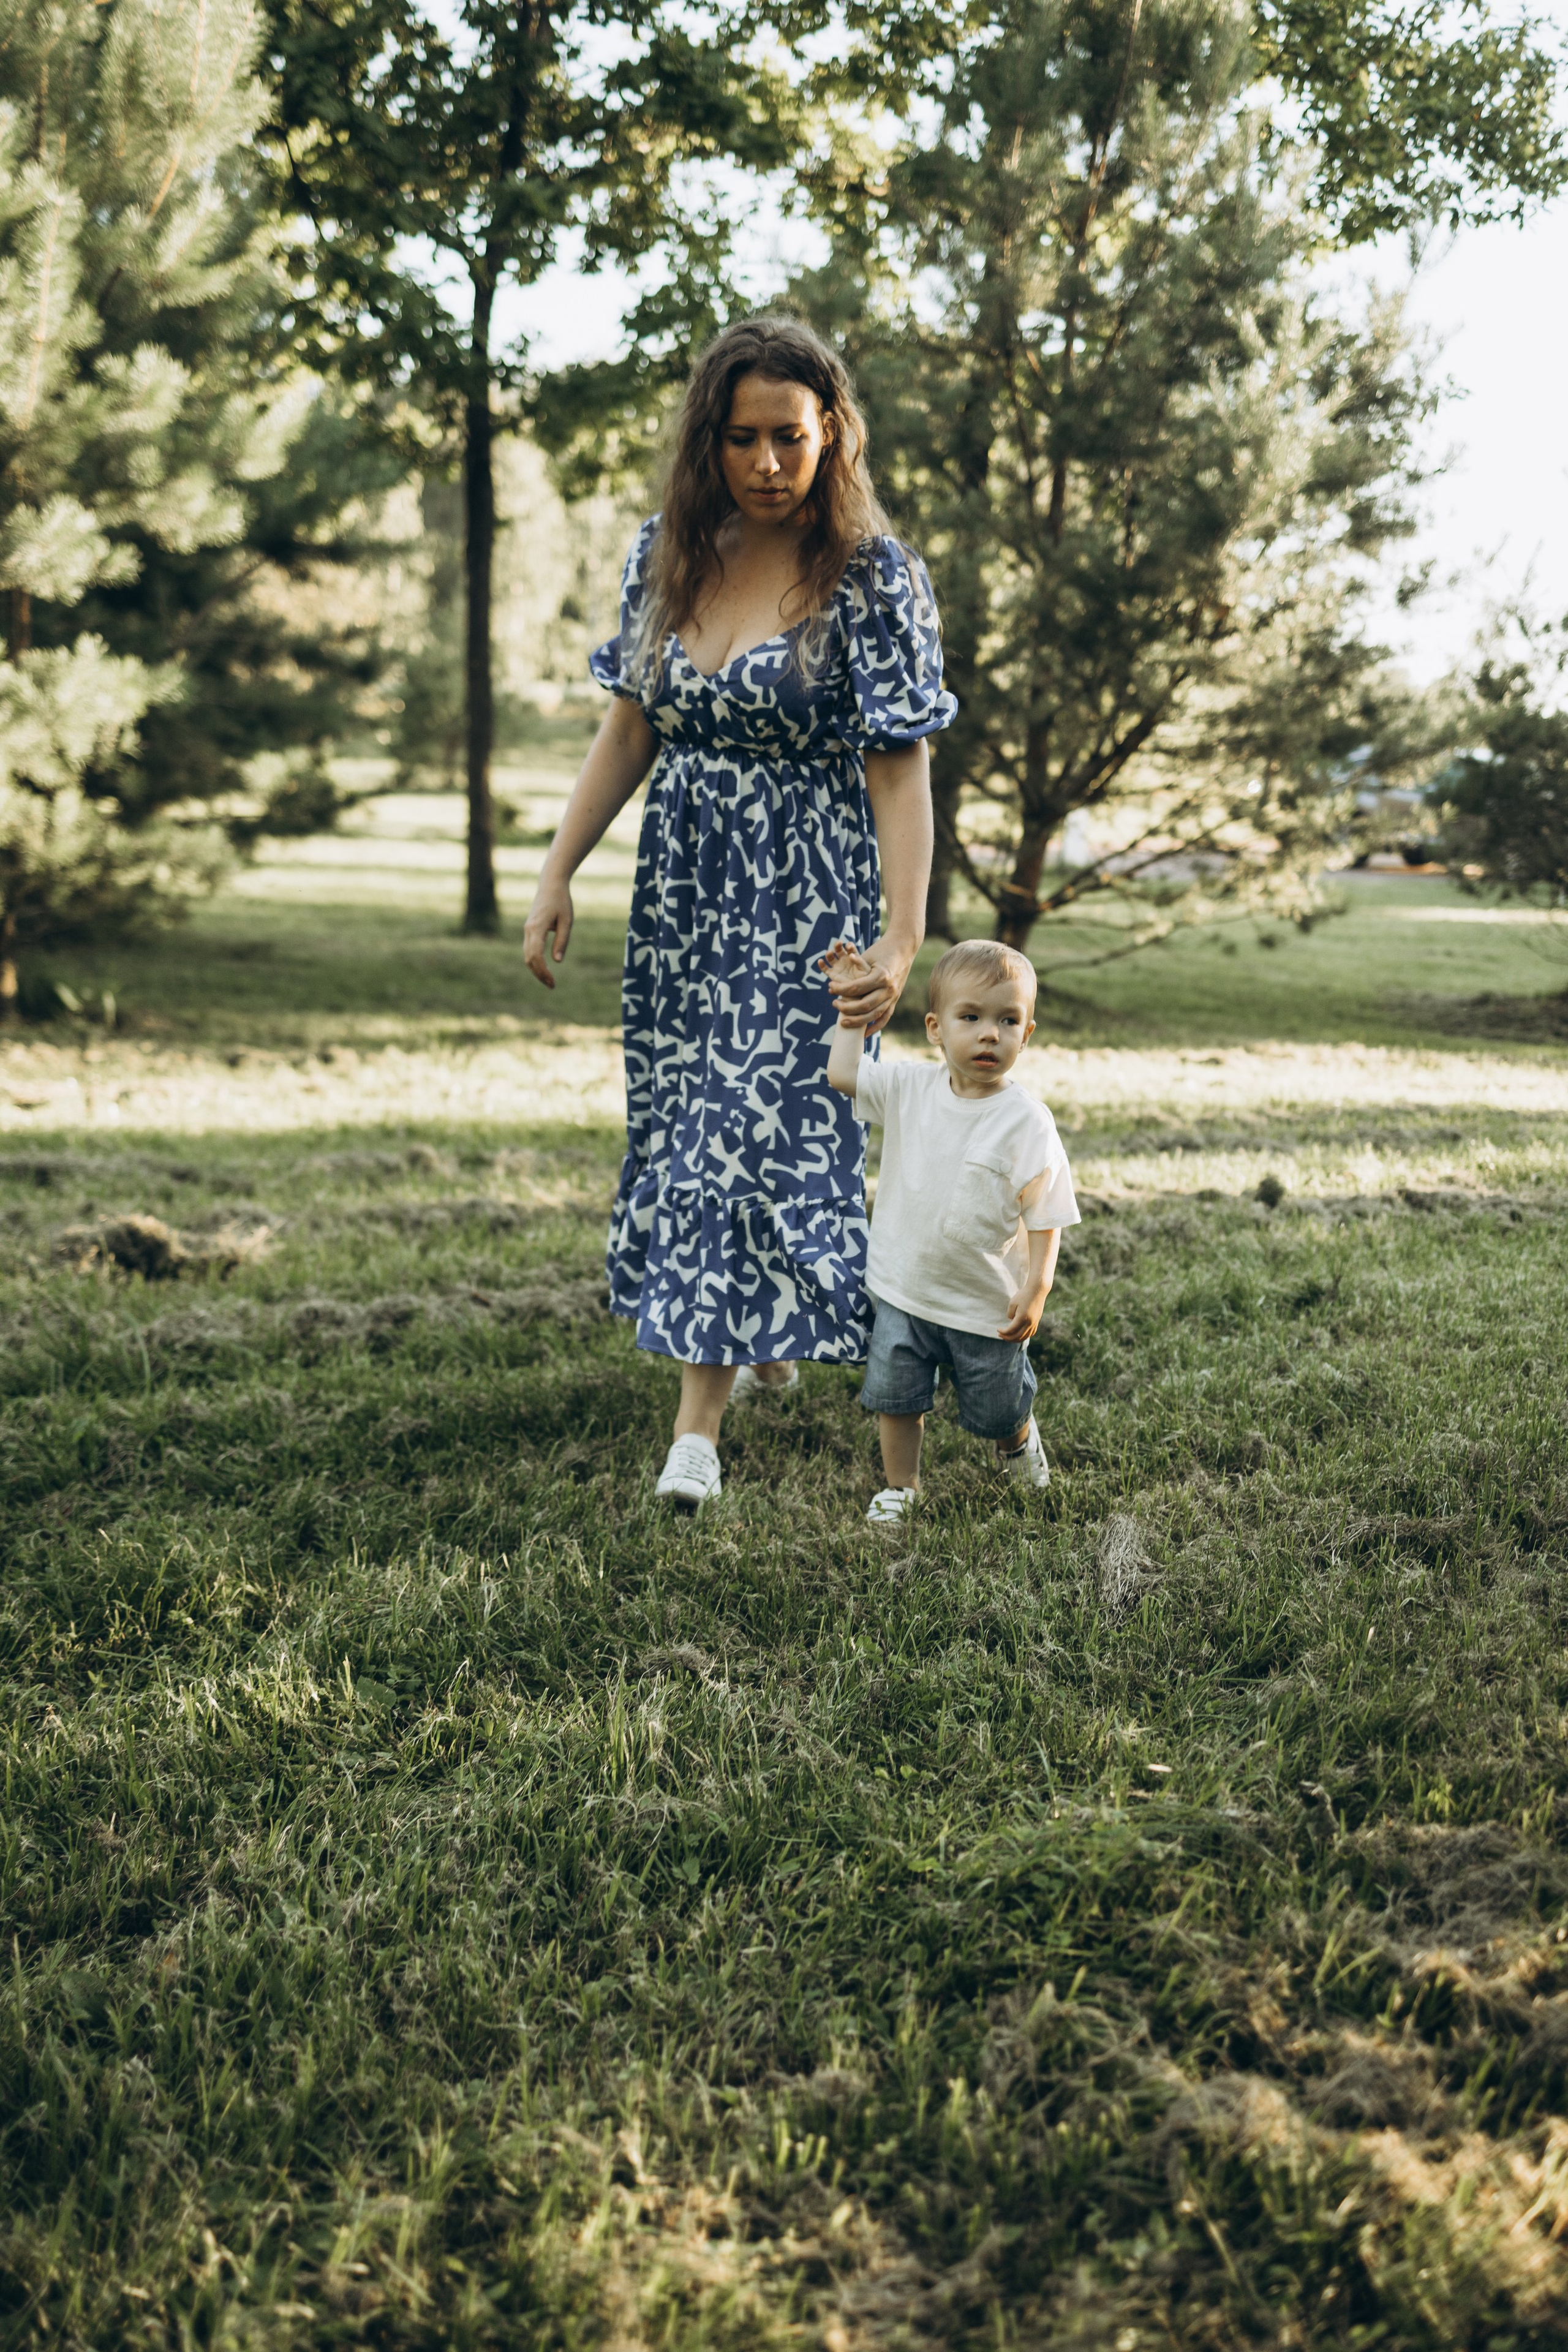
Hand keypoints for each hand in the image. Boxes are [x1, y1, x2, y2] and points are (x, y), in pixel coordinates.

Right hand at [524, 873, 573, 987]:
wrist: (550, 885)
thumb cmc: (561, 901)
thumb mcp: (567, 921)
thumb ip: (562, 940)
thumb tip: (557, 961)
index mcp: (537, 927)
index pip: (536, 955)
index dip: (543, 971)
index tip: (553, 982)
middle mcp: (528, 930)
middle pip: (529, 958)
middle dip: (539, 974)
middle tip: (552, 986)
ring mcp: (527, 930)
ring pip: (527, 955)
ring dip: (536, 970)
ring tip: (549, 981)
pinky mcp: (529, 930)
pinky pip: (529, 950)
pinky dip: (535, 962)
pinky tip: (545, 969)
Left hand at [826, 932, 914, 1036]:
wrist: (904, 947)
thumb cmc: (882, 949)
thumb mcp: (867, 956)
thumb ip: (852, 972)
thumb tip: (834, 986)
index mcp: (881, 976)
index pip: (856, 988)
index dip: (840, 990)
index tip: (830, 988)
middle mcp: (888, 988)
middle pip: (864, 1005)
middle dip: (846, 1008)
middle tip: (834, 1004)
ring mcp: (894, 995)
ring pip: (874, 1014)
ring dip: (857, 1021)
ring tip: (843, 1022)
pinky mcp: (895, 999)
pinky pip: (885, 1017)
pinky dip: (875, 1027)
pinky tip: (864, 1034)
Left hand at [997, 1286, 1048, 1342]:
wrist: (1037, 1290)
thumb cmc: (1023, 1295)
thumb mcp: (1012, 1303)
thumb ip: (1010, 1314)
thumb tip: (1012, 1321)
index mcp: (1022, 1317)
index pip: (1011, 1330)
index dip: (1003, 1332)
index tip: (998, 1329)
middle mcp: (1030, 1322)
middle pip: (1018, 1336)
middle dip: (1007, 1337)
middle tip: (1000, 1335)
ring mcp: (1035, 1323)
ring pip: (1025, 1337)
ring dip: (1015, 1339)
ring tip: (1008, 1337)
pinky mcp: (1037, 1321)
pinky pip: (1031, 1333)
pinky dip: (1024, 1336)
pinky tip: (1018, 1335)